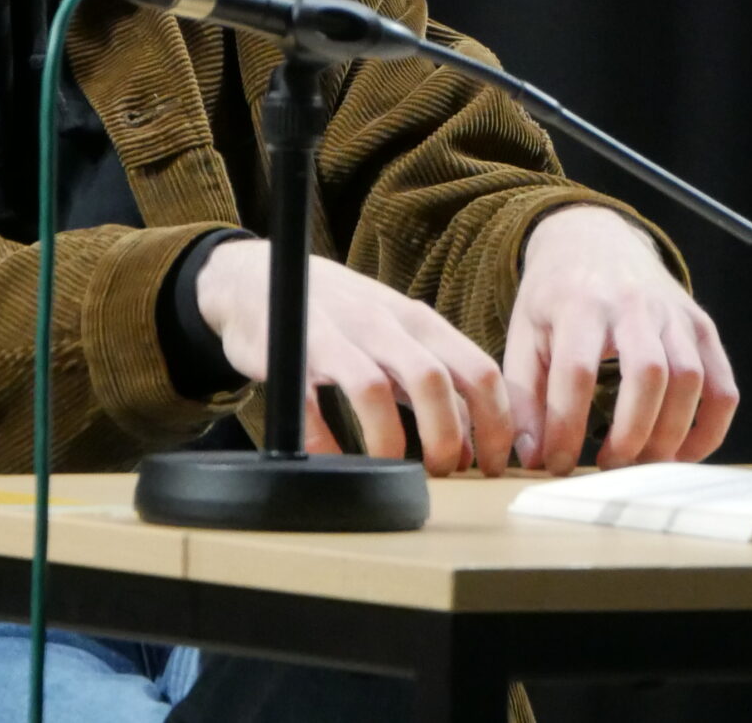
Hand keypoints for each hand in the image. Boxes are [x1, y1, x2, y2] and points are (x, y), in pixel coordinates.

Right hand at [195, 238, 513, 476]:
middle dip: (445, 436)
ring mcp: (334, 337)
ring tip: (391, 471)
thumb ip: (435, 389)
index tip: (493, 466)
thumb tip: (469, 450)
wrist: (257, 279)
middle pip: (432, 380)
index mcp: (417, 321)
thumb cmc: (340, 316)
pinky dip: (325, 444)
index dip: (494, 423)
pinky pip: (310, 407)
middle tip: (442, 473)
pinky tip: (334, 464)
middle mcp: (381, 324)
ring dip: (389, 442)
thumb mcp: (397, 340)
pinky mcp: (290, 355)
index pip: (477, 369)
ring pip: (373, 390)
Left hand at [506, 206, 738, 473]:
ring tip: (639, 463)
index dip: (567, 427)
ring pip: (690, 379)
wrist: (595, 238)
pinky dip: (710, 428)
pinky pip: (722, 385)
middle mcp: (633, 304)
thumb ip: (523, 395)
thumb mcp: (523, 333)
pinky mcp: (702, 325)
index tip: (556, 464)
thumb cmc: (556, 294)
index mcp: (580, 303)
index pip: (576, 372)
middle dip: (630, 433)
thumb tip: (533, 458)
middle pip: (647, 373)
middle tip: (608, 465)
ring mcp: (674, 313)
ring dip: (669, 434)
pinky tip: (682, 453)